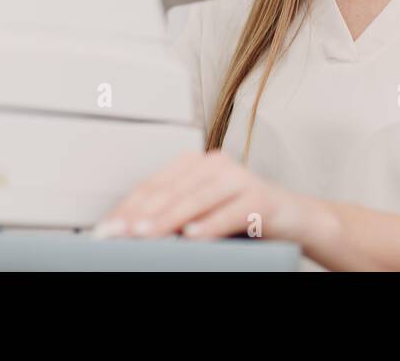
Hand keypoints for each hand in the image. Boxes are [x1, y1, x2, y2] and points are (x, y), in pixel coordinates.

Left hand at [94, 149, 307, 241]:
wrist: (293, 219)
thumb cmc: (241, 219)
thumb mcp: (201, 215)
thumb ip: (173, 216)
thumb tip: (130, 231)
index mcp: (196, 164)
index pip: (154, 185)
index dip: (128, 207)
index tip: (106, 229)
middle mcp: (216, 165)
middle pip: (171, 191)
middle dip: (140, 215)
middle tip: (117, 234)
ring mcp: (240, 178)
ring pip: (196, 200)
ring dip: (167, 220)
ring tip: (144, 234)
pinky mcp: (261, 196)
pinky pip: (230, 212)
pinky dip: (210, 225)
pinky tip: (192, 236)